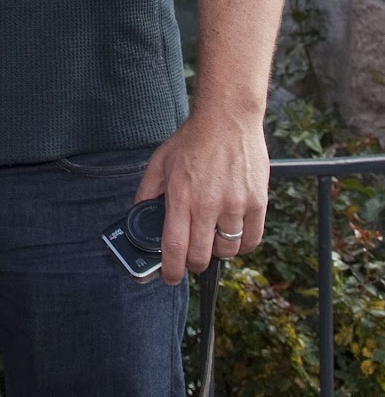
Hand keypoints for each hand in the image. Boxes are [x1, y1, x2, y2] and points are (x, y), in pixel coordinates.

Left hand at [134, 107, 269, 283]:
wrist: (227, 119)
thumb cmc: (193, 139)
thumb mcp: (160, 160)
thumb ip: (147, 189)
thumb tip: (139, 212)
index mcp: (180, 195)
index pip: (174, 246)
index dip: (171, 270)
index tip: (169, 277)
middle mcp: (207, 204)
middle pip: (201, 256)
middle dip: (194, 264)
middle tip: (191, 257)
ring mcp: (235, 205)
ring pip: (227, 250)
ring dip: (217, 250)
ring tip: (212, 236)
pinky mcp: (257, 203)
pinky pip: (251, 240)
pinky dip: (242, 245)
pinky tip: (233, 234)